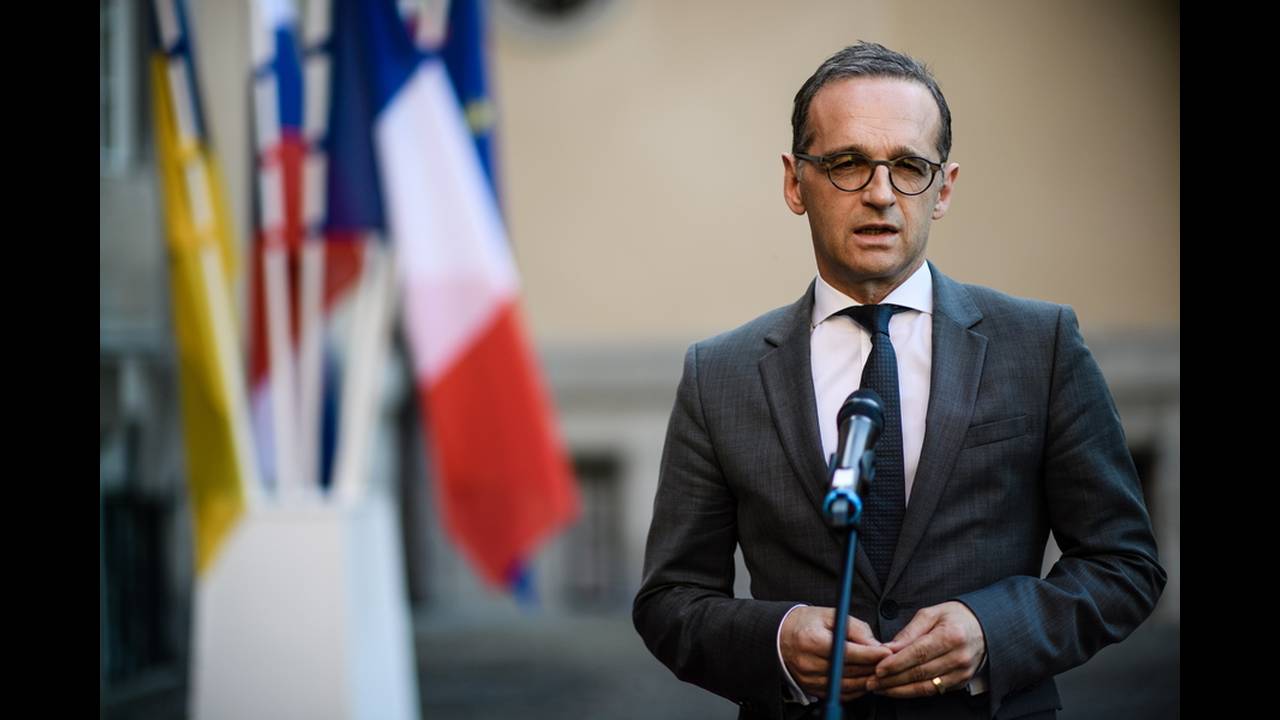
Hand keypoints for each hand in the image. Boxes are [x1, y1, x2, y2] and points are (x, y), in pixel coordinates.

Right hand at [780, 606, 892, 701]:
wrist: (781, 635)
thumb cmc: (806, 623)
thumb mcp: (830, 615)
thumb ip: (855, 628)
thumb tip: (876, 645)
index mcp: (812, 641)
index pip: (848, 652)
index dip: (870, 653)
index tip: (887, 651)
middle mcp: (808, 663)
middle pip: (849, 671)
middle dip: (872, 667)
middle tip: (889, 662)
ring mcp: (809, 679)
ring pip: (846, 686)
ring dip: (866, 680)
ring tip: (879, 672)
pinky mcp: (811, 689)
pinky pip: (839, 694)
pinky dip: (855, 690)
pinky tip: (864, 681)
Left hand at [866, 601, 985, 697]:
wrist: (983, 627)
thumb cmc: (954, 617)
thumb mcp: (930, 614)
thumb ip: (909, 632)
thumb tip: (888, 649)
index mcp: (951, 636)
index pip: (919, 653)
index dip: (896, 663)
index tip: (878, 668)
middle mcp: (958, 657)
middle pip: (920, 673)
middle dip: (892, 679)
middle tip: (871, 682)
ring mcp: (962, 672)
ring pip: (926, 687)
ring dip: (899, 690)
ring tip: (879, 688)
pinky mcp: (960, 682)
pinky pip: (933, 691)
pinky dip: (913, 692)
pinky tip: (897, 689)